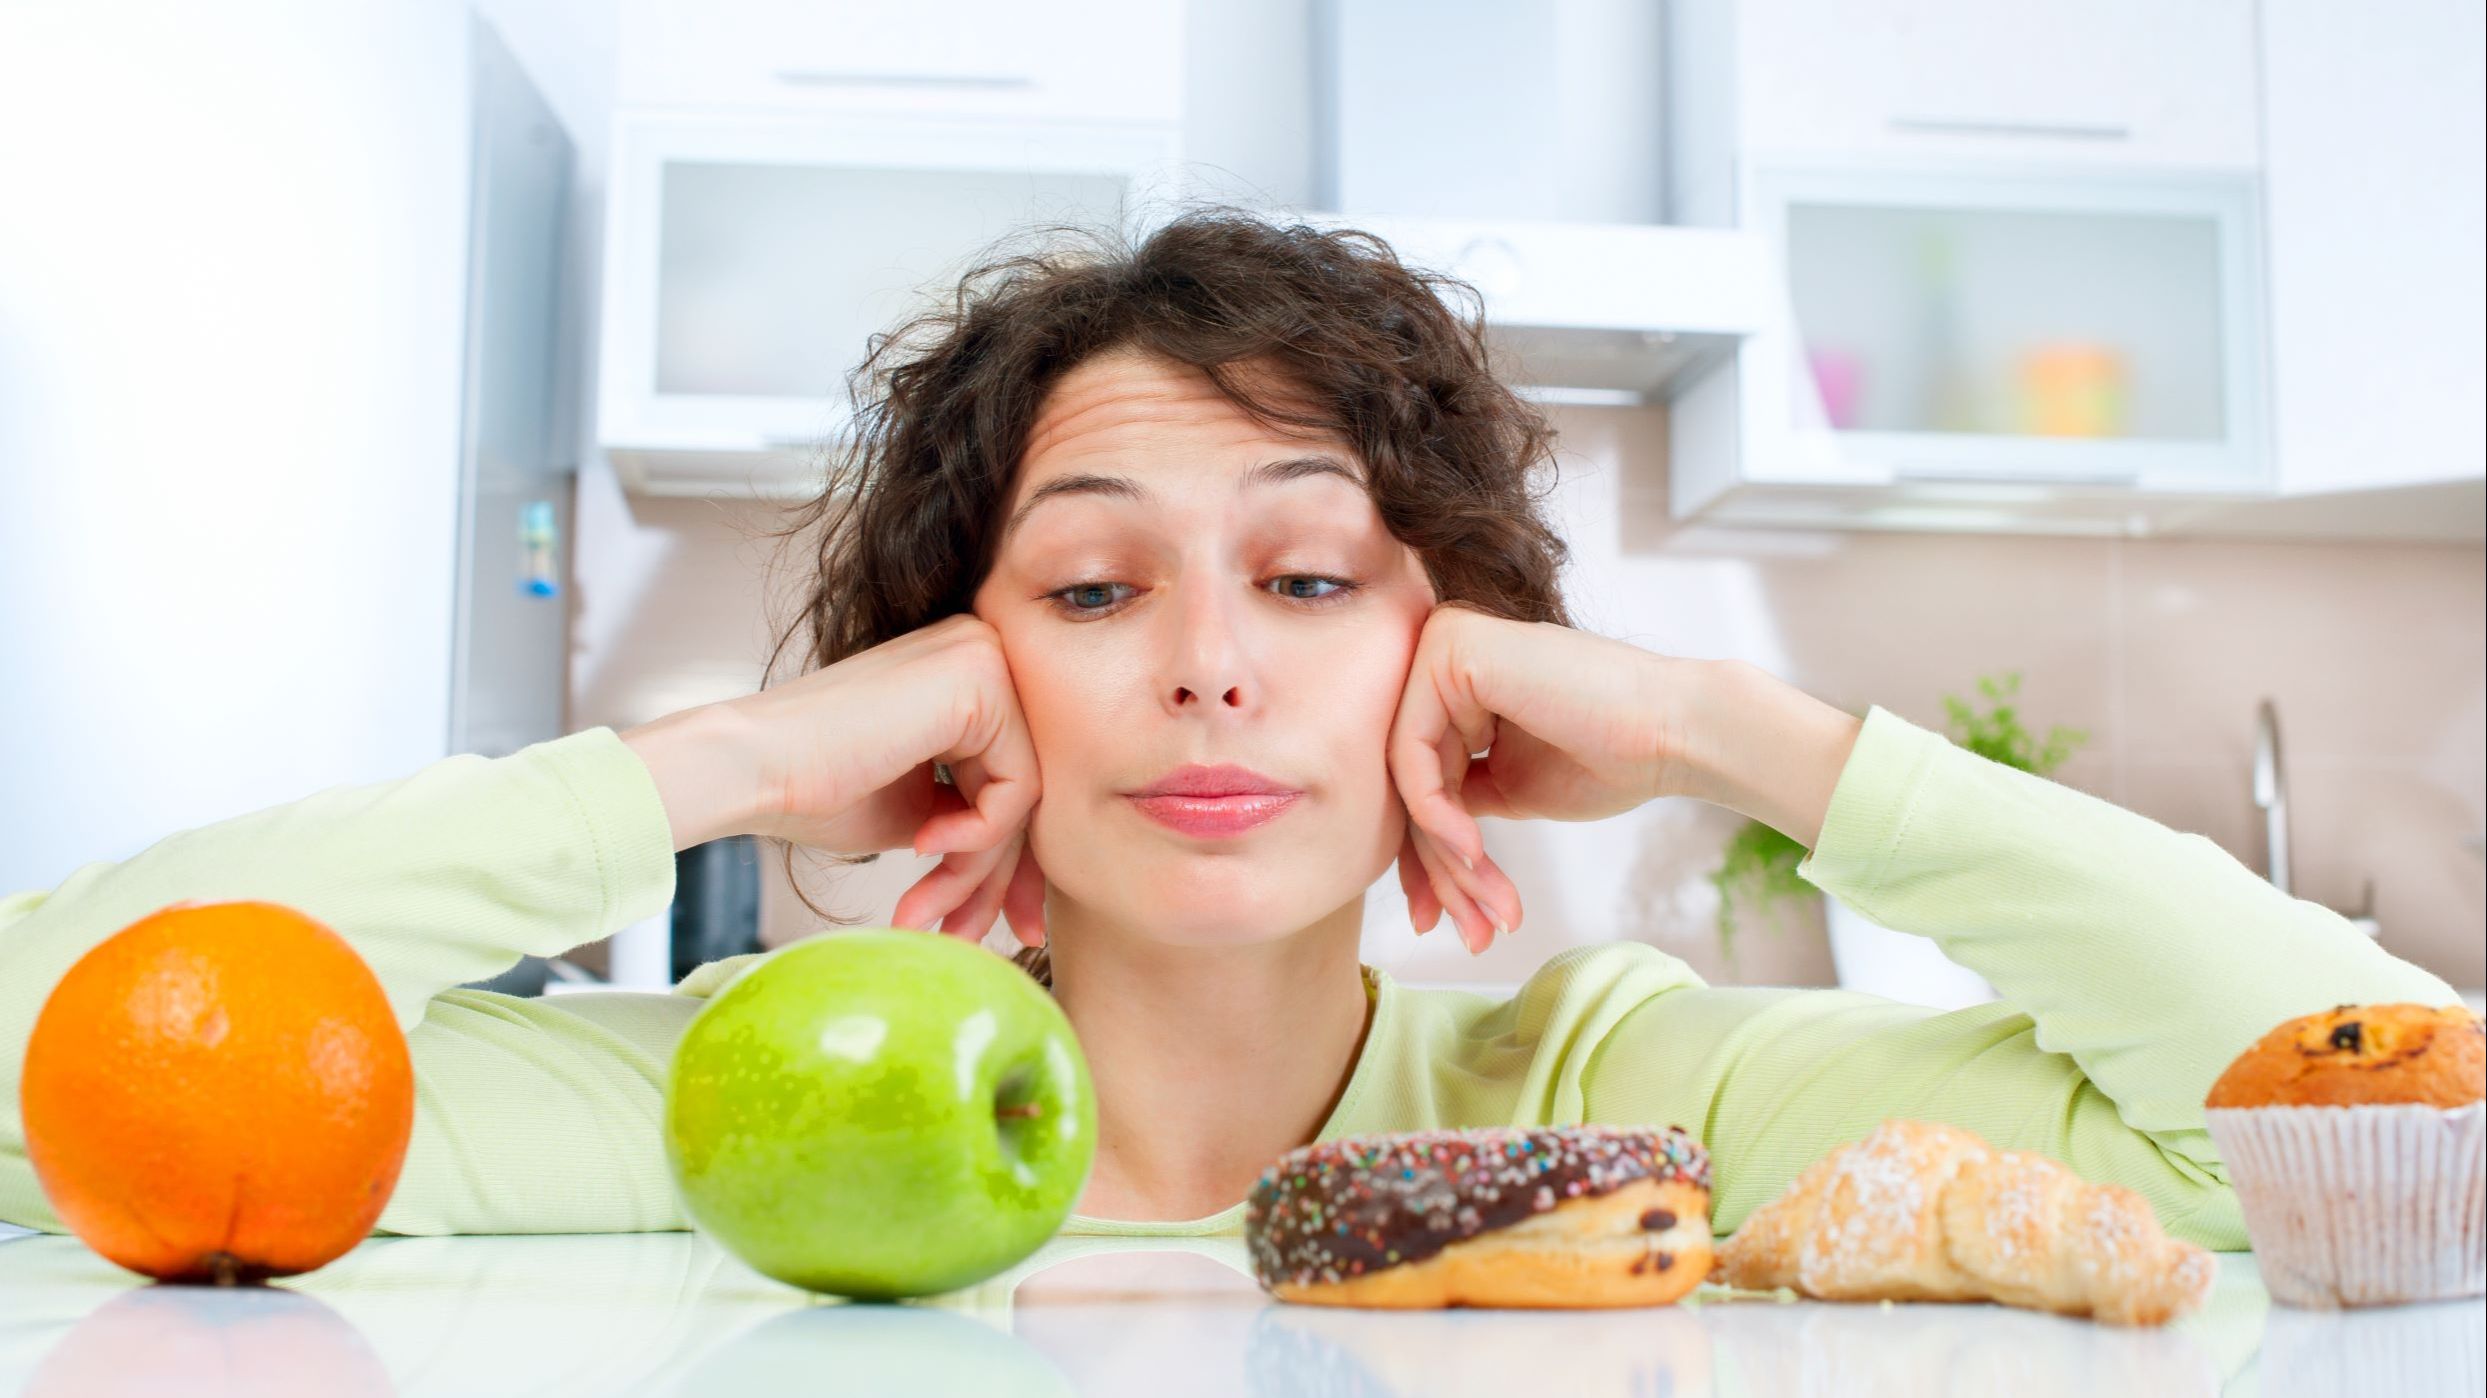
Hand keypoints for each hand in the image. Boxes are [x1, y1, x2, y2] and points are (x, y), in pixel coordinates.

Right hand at [622, 614, 1048, 947]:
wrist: (751, 768)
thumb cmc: (814, 789)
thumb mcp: (921, 812)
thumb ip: (978, 822)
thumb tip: (1032, 882)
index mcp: (969, 677)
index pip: (1017, 779)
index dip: (1010, 864)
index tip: (1007, 925)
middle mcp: (984, 653)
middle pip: (1026, 788)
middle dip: (997, 877)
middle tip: (967, 933)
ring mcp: (985, 658)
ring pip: (1023, 795)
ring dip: (975, 869)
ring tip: (926, 907)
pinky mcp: (981, 679)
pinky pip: (1016, 786)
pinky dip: (977, 834)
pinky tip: (924, 842)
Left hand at [1385, 606, 1860, 954]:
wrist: (1675, 734)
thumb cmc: (1609, 758)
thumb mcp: (1507, 787)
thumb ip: (1452, 797)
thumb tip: (1401, 839)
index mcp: (1454, 679)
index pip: (1415, 778)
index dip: (1426, 859)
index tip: (1441, 921)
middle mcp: (1441, 651)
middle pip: (1406, 780)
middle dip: (1435, 870)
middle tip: (1467, 932)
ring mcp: (1442, 643)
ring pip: (1405, 776)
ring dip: (1444, 858)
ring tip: (1484, 910)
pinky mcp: (1451, 649)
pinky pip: (1412, 754)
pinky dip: (1436, 816)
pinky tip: (1473, 853)